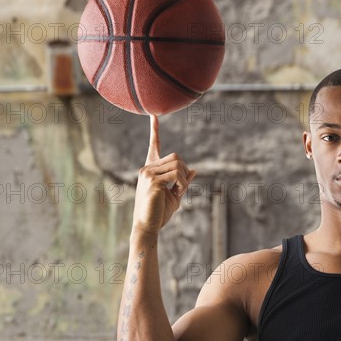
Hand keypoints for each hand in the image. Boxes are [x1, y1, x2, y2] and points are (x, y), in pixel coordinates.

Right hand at [132, 114, 196, 233]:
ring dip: (184, 179)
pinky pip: (176, 175)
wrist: (148, 226)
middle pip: (175, 157)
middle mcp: (147, 168)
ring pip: (177, 164)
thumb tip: (194, 170)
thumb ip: (183, 182)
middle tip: (183, 186)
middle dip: (184, 170)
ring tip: (179, 191)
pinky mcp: (152, 181)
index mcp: (152, 169)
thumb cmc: (159, 212)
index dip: (155, 130)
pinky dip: (182, 183)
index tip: (154, 115)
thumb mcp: (175, 195)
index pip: (154, 146)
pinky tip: (177, 192)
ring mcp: (148, 173)